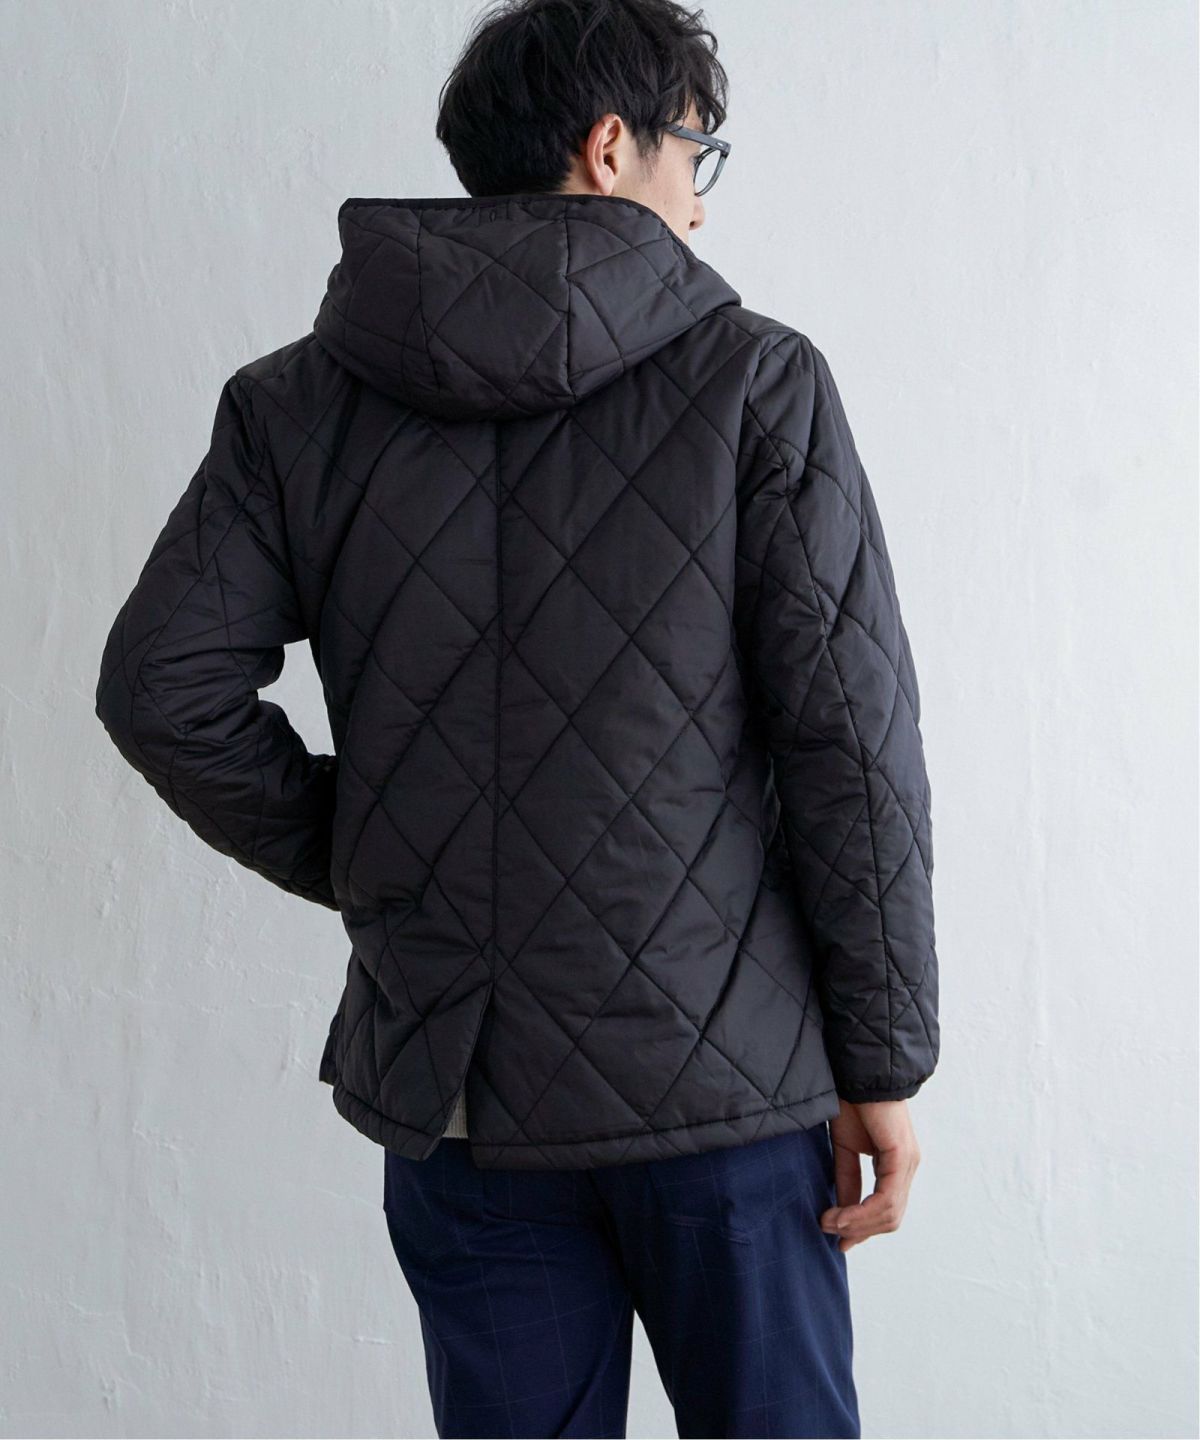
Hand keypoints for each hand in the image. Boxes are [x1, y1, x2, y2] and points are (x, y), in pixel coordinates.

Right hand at [819, 1097, 921, 1251]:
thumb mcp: (844, 1149)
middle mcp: (907, 1166)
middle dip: (859, 1230)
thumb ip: (847, 1180)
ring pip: (890, 1213)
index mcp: (895, 1165)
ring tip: (830, 1223)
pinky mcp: (901, 1156)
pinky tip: (841, 1214)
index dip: (863, 1229)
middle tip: (829, 1231)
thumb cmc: (851, 1103)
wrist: (856, 1073)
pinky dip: (861, 1212)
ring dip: (858, 1224)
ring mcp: (907, 1162)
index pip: (887, 1210)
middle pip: (890, 1217)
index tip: (838, 1240)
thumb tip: (841, 1214)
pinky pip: (886, 1198)